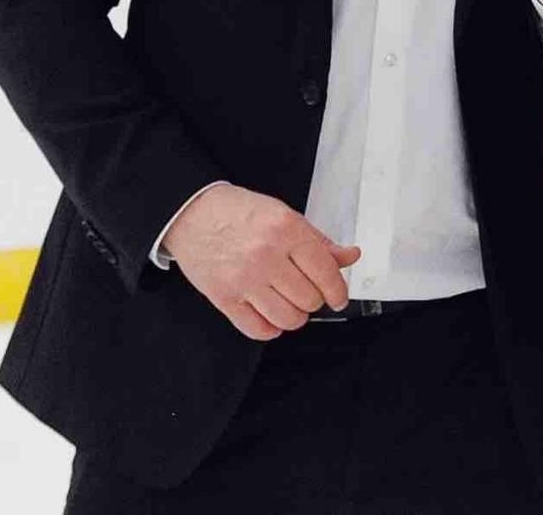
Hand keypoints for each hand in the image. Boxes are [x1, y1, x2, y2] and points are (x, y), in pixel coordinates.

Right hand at [163, 184, 362, 339]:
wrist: (192, 213)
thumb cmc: (238, 212)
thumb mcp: (285, 215)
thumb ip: (320, 241)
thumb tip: (350, 256)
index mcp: (286, 230)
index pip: (326, 273)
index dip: (339, 291)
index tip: (339, 297)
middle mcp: (266, 255)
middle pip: (310, 300)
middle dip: (314, 299)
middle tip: (306, 290)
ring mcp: (244, 279)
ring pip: (288, 319)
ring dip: (295, 315)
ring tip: (289, 302)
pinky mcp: (224, 297)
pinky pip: (258, 329)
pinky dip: (270, 328)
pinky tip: (270, 313)